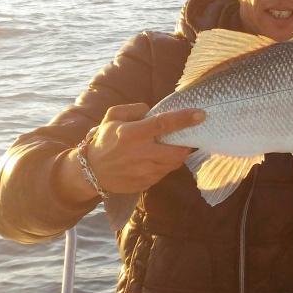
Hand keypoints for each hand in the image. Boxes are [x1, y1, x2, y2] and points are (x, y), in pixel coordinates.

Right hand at [57, 103, 204, 201]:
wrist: (92, 171)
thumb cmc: (104, 140)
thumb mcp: (112, 117)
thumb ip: (134, 109)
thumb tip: (152, 110)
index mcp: (131, 134)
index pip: (163, 124)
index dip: (183, 119)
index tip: (200, 114)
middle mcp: (139, 153)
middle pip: (176, 151)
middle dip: (186, 144)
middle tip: (187, 138)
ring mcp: (143, 171)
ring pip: (173, 164)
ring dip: (177, 155)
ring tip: (172, 147)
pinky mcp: (146, 183)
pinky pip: (165, 173)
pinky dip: (166, 165)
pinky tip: (159, 158)